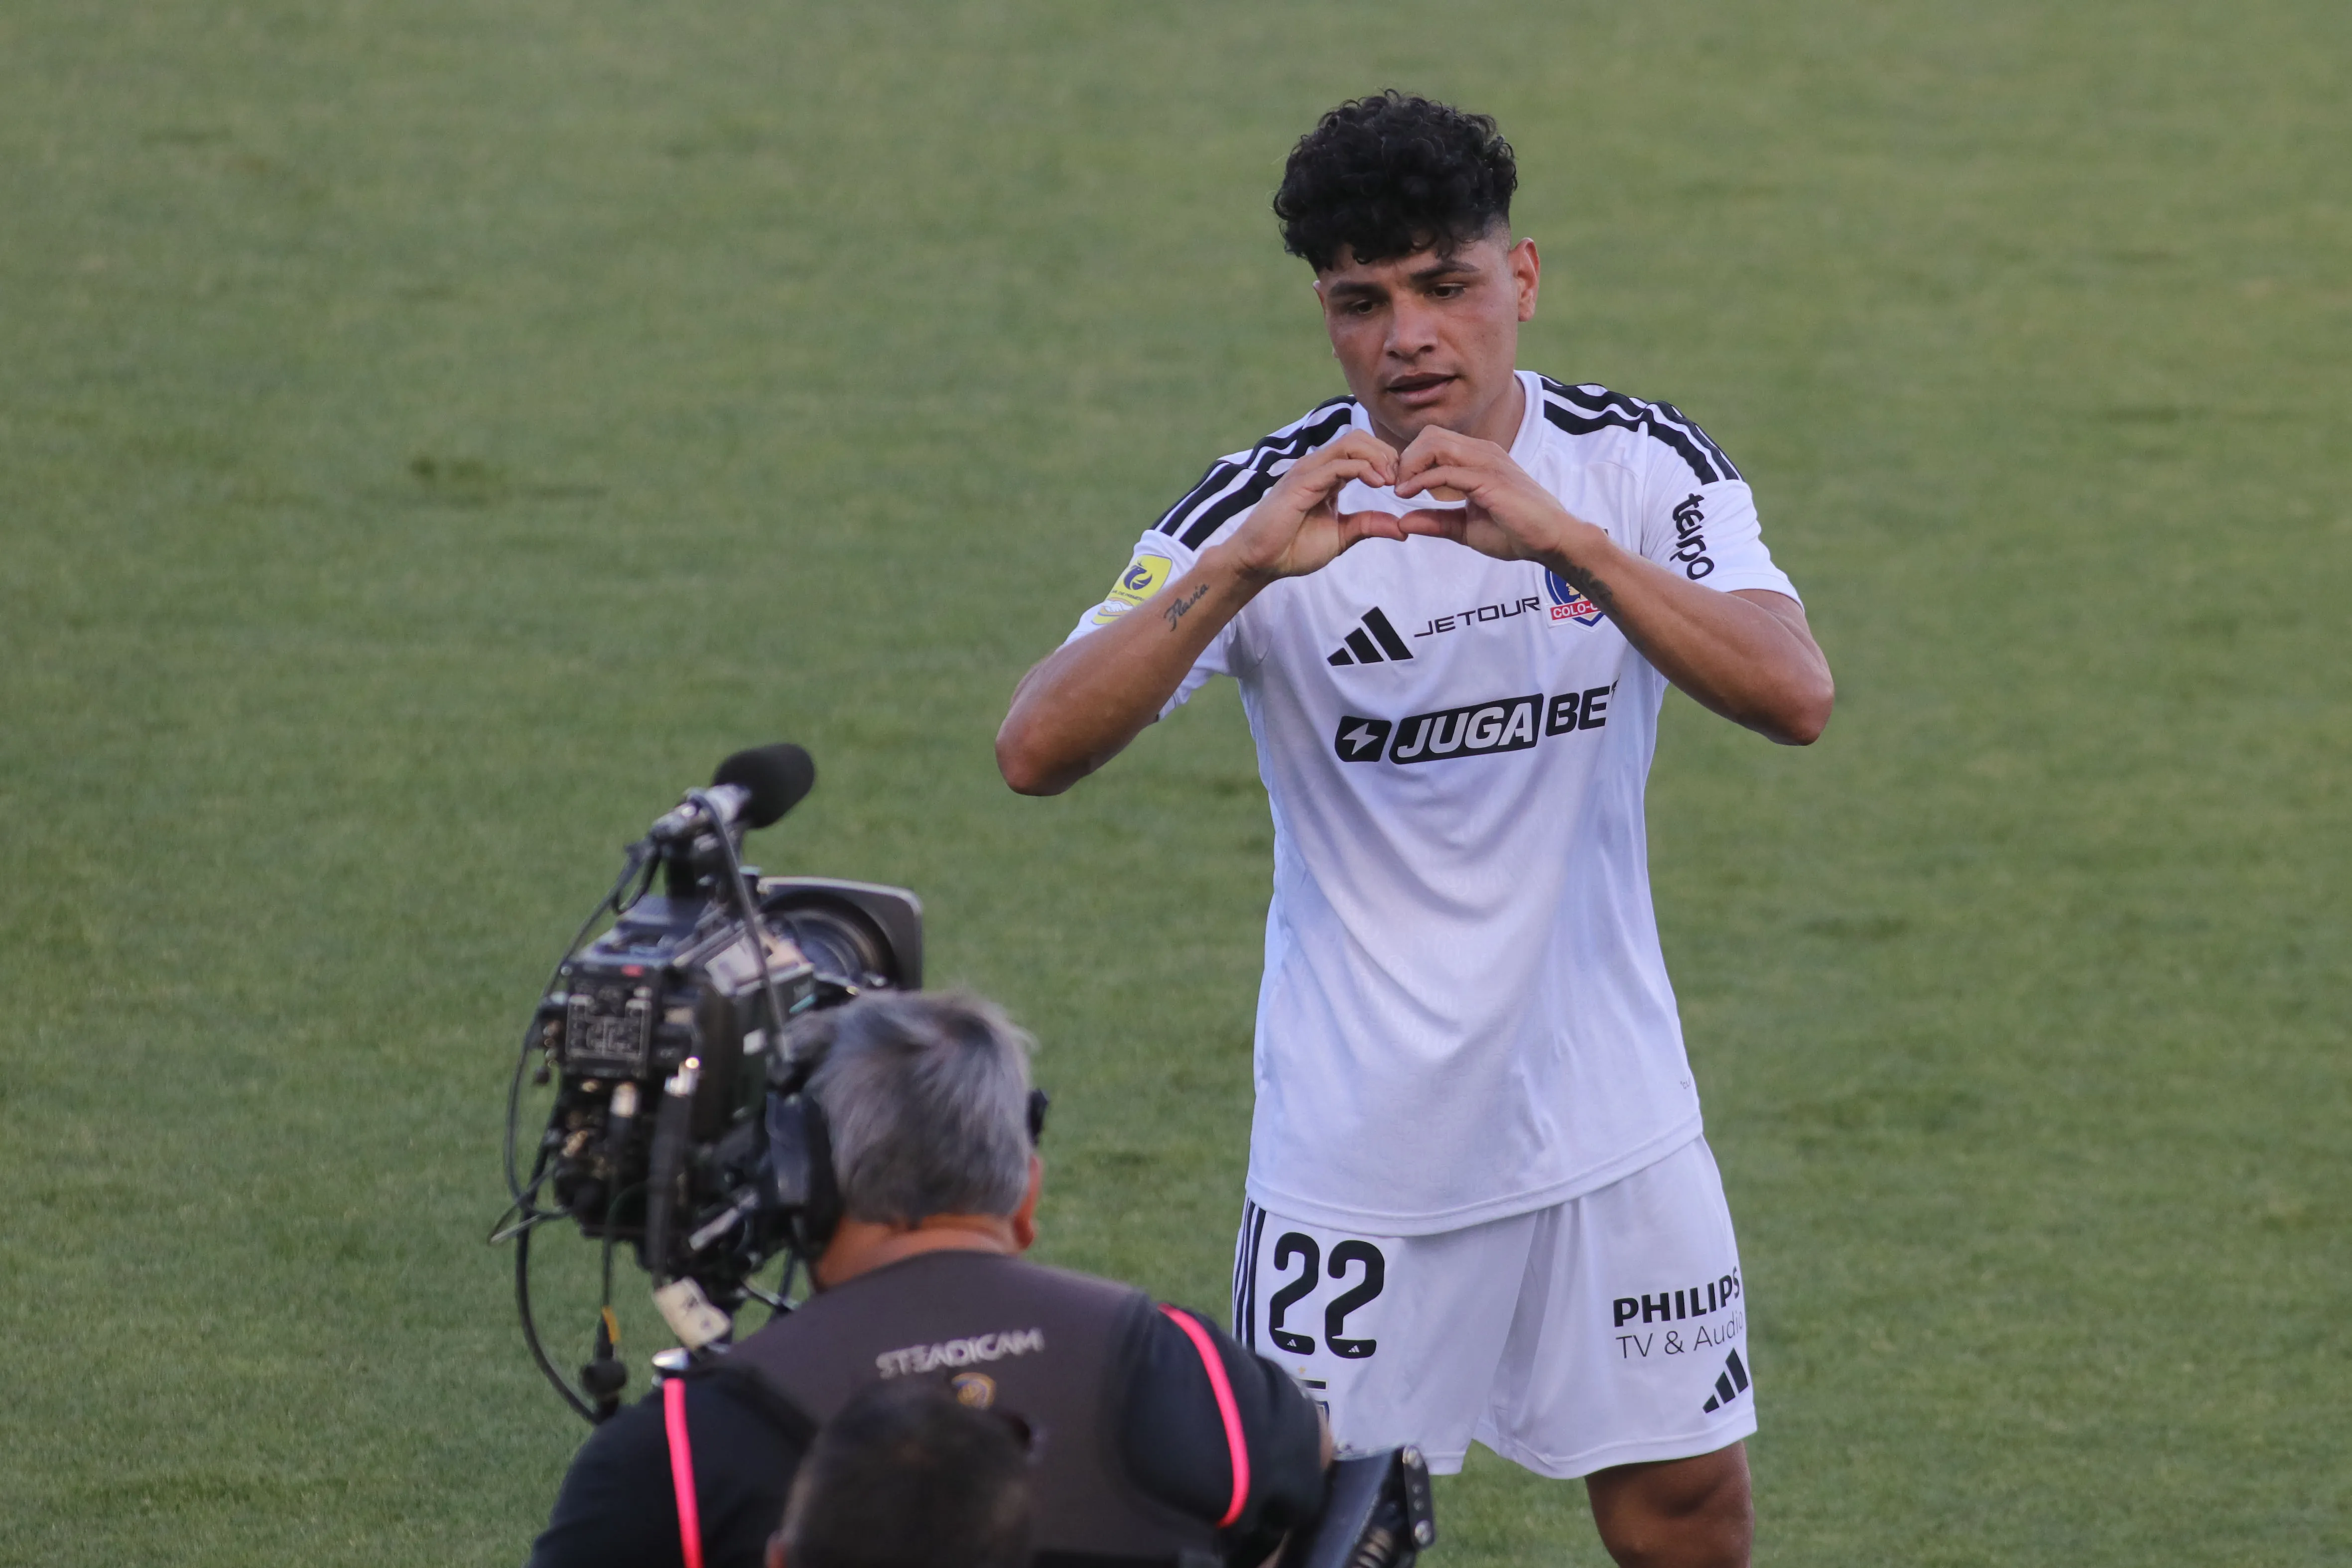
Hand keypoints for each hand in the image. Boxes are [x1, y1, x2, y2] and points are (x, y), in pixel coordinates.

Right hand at [1222, 432, 1416, 582]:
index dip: (1388, 461)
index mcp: (1327, 476)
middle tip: (1401, 480)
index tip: (1404, 484)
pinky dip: (1363, 469)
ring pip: (1351, 444)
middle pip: (1360, 439)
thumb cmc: (1293, 548)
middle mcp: (1318, 466)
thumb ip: (1369, 525)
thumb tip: (1403, 527)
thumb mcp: (1342, 535)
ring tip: (1392, 481)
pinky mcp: (1301, 482)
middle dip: (1387, 454)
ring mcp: (1308, 471)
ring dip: (1378, 458)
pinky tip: (1377, 483)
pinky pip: (1338, 464)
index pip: (1362, 450)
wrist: (1261, 562)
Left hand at [1389, 427, 1595, 565]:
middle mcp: (1483, 452)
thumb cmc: (1514, 532)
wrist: (1551, 540)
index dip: (1409, 460)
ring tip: (1399, 489)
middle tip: (1394, 485)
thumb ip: (1436, 521)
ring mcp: (1487, 462)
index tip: (1396, 485)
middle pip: (1430, 435)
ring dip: (1410, 465)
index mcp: (1478, 458)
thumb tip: (1402, 522)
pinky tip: (1407, 495)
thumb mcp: (1465, 528)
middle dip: (1405, 458)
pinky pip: (1446, 471)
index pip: (1434, 441)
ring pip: (1435, 444)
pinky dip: (1421, 481)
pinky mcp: (1490, 479)